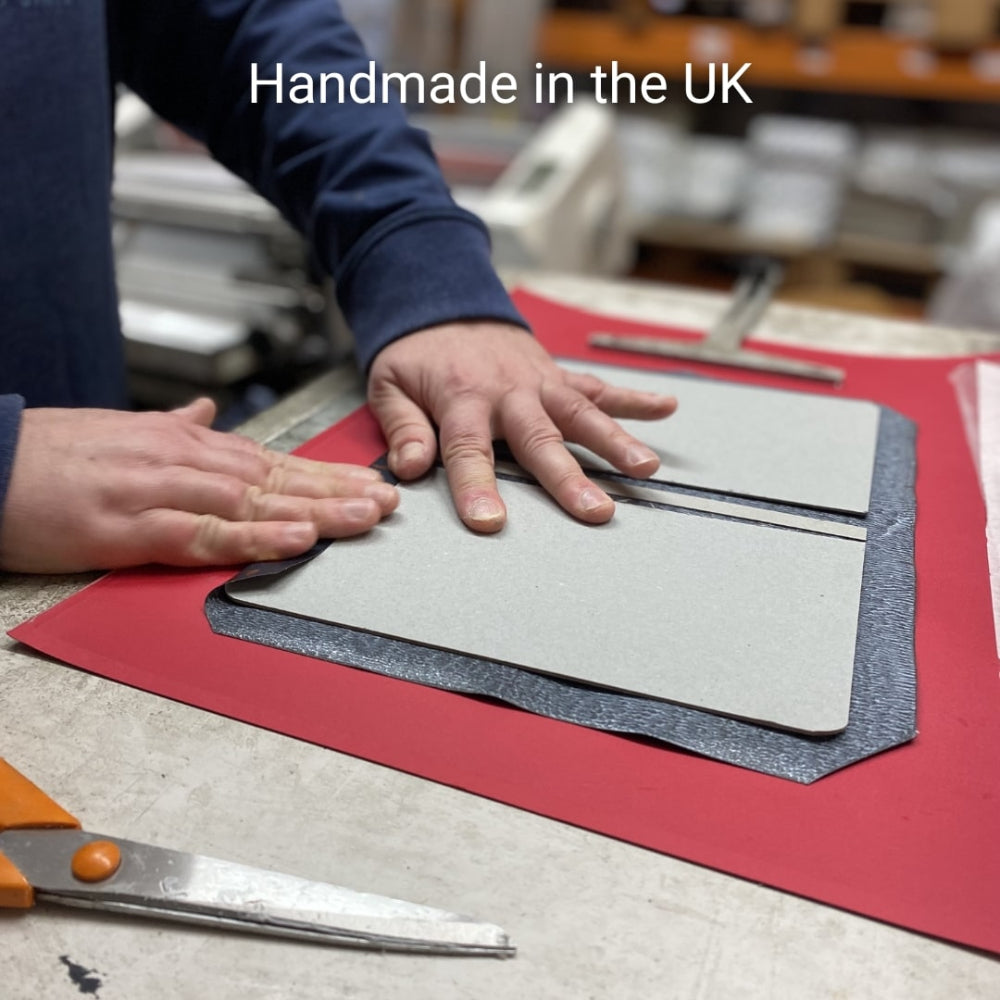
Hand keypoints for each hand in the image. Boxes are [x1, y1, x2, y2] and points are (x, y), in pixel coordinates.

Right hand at [0, 398, 397, 572]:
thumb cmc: (57, 453)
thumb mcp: (128, 430)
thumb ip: (178, 426)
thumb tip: (211, 412)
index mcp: (188, 446)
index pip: (274, 461)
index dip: (326, 475)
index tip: (368, 483)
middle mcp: (186, 462)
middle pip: (277, 480)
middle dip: (337, 492)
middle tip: (388, 502)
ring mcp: (162, 492)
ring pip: (254, 502)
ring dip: (313, 511)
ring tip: (363, 518)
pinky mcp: (133, 527)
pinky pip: (205, 534)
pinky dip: (253, 537)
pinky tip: (294, 540)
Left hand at [367, 322, 676, 531]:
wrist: (443, 299)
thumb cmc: (416, 353)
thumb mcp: (389, 384)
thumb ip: (402, 427)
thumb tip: (409, 469)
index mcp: (461, 398)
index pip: (468, 450)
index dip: (478, 486)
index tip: (490, 522)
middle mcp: (508, 391)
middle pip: (540, 438)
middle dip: (569, 476)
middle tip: (596, 510)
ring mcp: (538, 382)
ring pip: (580, 413)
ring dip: (615, 440)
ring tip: (646, 467)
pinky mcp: (556, 375)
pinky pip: (597, 387)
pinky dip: (632, 398)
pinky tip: (666, 408)